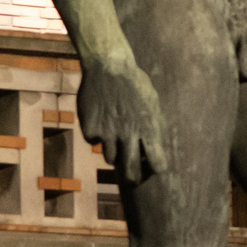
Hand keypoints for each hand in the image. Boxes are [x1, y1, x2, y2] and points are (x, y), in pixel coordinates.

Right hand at [77, 56, 168, 184]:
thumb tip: (157, 149)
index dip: (155, 169)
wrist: (108, 66)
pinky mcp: (90, 129)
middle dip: (132, 179)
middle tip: (131, 179)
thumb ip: (154, 126)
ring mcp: (108, 133)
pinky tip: (99, 115)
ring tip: (114, 130)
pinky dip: (96, 134)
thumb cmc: (134, 84)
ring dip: (112, 150)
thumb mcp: (151, 103)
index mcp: (148, 128)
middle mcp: (128, 134)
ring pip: (109, 158)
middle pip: (130, 171)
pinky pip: (93, 141)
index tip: (152, 169)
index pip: (157, 162)